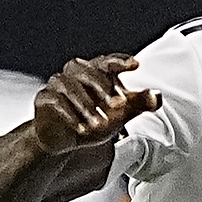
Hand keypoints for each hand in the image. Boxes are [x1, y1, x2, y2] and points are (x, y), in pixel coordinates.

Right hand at [30, 54, 160, 153]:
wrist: (66, 139)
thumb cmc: (94, 120)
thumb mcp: (120, 115)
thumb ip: (138, 104)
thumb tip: (157, 96)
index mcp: (95, 72)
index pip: (108, 62)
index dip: (120, 61)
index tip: (136, 65)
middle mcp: (74, 74)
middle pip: (87, 71)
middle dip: (104, 87)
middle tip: (119, 105)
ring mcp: (57, 85)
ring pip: (69, 86)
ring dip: (86, 105)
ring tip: (99, 123)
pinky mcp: (44, 99)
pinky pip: (55, 102)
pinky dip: (70, 116)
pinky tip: (82, 129)